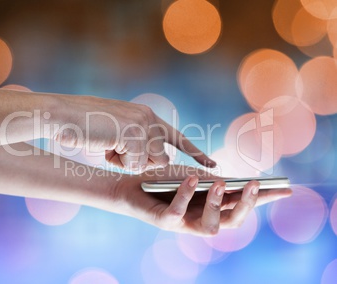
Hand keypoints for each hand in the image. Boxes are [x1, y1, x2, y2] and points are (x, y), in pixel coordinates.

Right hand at [52, 95, 215, 170]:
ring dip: (127, 162)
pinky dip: (117, 161)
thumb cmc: (85, 125)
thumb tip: (151, 158)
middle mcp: (149, 118)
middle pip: (162, 159)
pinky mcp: (134, 133)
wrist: (62, 114)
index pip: (177, 137)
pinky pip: (133, 163)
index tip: (213, 165)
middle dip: (141, 163)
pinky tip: (104, 145)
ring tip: (108, 145)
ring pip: (149, 163)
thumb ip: (136, 139)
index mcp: (146, 116)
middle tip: (117, 149)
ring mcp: (143, 125)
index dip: (195, 153)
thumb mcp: (117, 129)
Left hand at [115, 165, 291, 235]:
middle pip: (233, 221)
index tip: (285, 189)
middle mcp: (201, 218)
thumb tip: (234, 179)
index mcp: (211, 206)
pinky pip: (178, 211)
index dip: (263, 199)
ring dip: (217, 203)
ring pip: (210, 226)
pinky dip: (186, 193)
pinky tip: (191, 177)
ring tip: (220, 183)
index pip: (242, 204)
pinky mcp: (164, 221)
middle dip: (246, 205)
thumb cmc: (163, 180)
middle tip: (255, 185)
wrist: (130, 185)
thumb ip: (211, 180)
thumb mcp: (191, 175)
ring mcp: (184, 222)